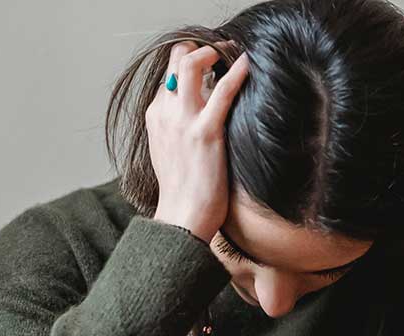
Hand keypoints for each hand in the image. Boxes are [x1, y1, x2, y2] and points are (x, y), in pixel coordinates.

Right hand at [148, 41, 250, 242]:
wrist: (183, 218)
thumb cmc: (182, 193)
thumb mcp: (170, 153)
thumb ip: (177, 129)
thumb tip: (195, 117)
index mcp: (155, 117)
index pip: (168, 75)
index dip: (188, 64)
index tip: (207, 65)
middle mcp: (165, 113)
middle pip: (176, 59)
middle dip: (197, 49)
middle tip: (219, 53)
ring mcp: (183, 121)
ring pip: (191, 63)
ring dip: (213, 53)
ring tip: (231, 55)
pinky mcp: (205, 132)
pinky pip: (223, 90)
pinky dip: (236, 72)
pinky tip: (247, 64)